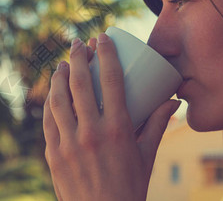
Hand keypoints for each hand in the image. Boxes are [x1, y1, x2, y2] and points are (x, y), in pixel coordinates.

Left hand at [43, 33, 180, 200]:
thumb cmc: (130, 186)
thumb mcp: (147, 155)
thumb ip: (157, 125)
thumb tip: (173, 101)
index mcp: (118, 130)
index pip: (112, 80)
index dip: (106, 54)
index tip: (102, 38)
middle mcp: (91, 132)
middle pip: (81, 83)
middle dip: (78, 57)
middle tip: (77, 43)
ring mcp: (69, 144)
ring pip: (58, 99)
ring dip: (59, 77)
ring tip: (63, 65)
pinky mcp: (53, 154)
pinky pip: (49, 121)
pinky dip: (50, 103)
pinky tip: (52, 94)